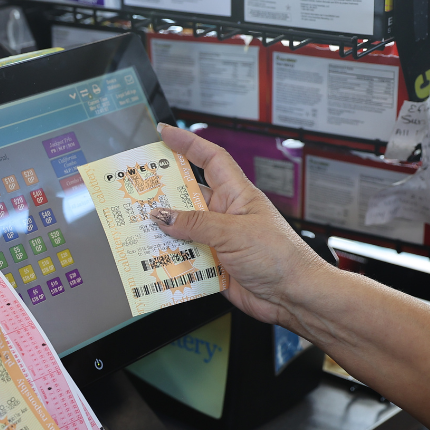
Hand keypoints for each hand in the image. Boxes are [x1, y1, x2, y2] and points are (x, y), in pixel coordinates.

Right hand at [153, 123, 329, 325]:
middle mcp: (225, 215)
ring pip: (181, 230)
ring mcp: (218, 240)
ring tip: (139, 230)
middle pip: (187, 196)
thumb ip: (194, 224)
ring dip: (163, 233)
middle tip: (136, 191)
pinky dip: (169, 260)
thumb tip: (161, 215)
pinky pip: (184, 258)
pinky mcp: (213, 264)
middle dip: (162, 193)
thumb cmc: (280, 257)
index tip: (164, 133)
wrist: (293, 295)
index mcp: (236, 195)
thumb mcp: (233, 233)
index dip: (187, 143)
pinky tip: (156, 261)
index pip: (210, 159)